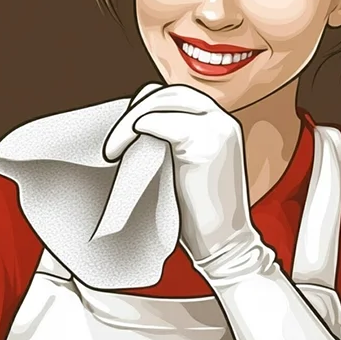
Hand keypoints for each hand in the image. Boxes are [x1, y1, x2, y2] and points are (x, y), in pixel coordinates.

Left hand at [104, 84, 269, 279]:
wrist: (228, 246)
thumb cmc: (203, 215)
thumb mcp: (190, 168)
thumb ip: (174, 143)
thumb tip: (136, 128)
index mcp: (221, 123)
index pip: (175, 95)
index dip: (144, 108)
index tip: (125, 134)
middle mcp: (222, 120)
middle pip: (166, 93)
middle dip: (133, 111)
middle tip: (112, 145)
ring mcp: (216, 129)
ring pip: (159, 102)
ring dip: (128, 122)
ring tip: (112, 151)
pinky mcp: (204, 144)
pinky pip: (157, 122)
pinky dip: (134, 130)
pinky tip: (120, 153)